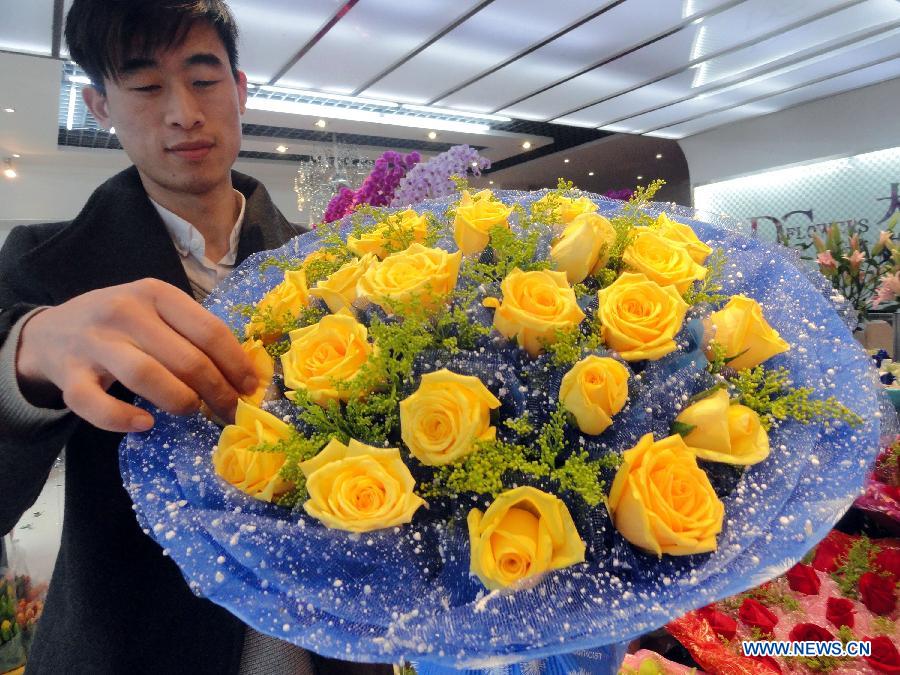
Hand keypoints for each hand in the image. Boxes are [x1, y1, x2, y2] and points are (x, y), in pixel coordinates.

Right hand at [15, 278, 257, 432]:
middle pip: (186, 359)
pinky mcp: (69, 374)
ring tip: (193, 411)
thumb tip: (243, 374)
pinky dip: (122, 419)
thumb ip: (192, 333)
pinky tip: (144, 424)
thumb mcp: (157, 313)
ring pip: (148, 376)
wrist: (51, 332)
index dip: (236, 364)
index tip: (251, 388)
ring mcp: (95, 342)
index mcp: (156, 294)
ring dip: (180, 401)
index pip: (210, 331)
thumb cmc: (121, 325)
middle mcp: (125, 312)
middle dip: (218, 392)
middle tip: (230, 412)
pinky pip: (95, 404)